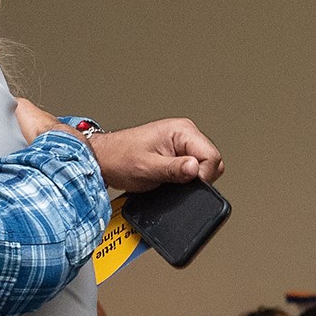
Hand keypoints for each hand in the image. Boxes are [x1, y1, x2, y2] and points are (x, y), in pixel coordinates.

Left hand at [86, 120, 224, 191]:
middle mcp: (185, 133)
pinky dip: (185, 178)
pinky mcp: (177, 154)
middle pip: (212, 161)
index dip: (202, 175)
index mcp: (181, 130)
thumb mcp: (147, 168)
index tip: (187, 184)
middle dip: (198, 178)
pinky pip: (193, 169)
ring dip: (191, 178)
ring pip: (204, 166)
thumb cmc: (119, 158)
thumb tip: (196, 169)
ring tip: (169, 179)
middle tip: (177, 183)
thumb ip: (173, 170)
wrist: (103, 159)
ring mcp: (182, 144)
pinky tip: (170, 179)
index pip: (211, 155)